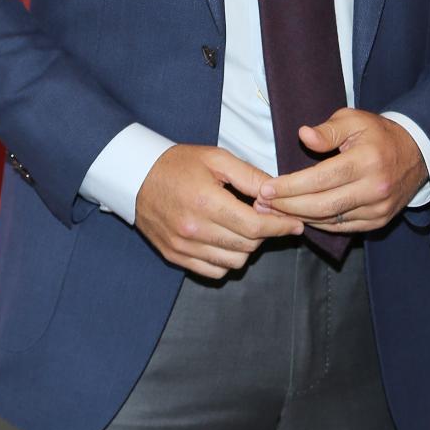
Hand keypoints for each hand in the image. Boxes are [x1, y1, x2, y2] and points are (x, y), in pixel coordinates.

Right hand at [134, 144, 304, 278]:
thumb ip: (250, 176)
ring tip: (245, 227)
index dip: (280, 226)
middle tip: (267, 218)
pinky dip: (227, 260)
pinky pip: (214, 271)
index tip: (294, 223)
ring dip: (247, 247)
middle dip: (265, 233)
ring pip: (234, 262)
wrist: (135, 176)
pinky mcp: (175, 257)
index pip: (255, 226)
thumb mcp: (216, 158)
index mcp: (206, 202)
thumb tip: (278, 193)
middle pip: (248, 246)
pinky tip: (226, 240)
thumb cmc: (178, 163)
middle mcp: (194, 229)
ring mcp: (183, 247)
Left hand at [253, 109, 427, 232]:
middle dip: (287, 207)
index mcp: (367, 160)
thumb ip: (327, 130)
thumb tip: (303, 136)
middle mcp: (374, 188)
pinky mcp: (379, 221)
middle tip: (262, 204)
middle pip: (322, 205)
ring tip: (273, 212)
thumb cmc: (378, 133)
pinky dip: (318, 224)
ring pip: (330, 220)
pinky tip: (299, 217)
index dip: (290, 187)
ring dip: (298, 218)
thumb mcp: (354, 119)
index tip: (266, 189)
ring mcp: (378, 208)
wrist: (417, 153)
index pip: (320, 179)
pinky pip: (342, 227)